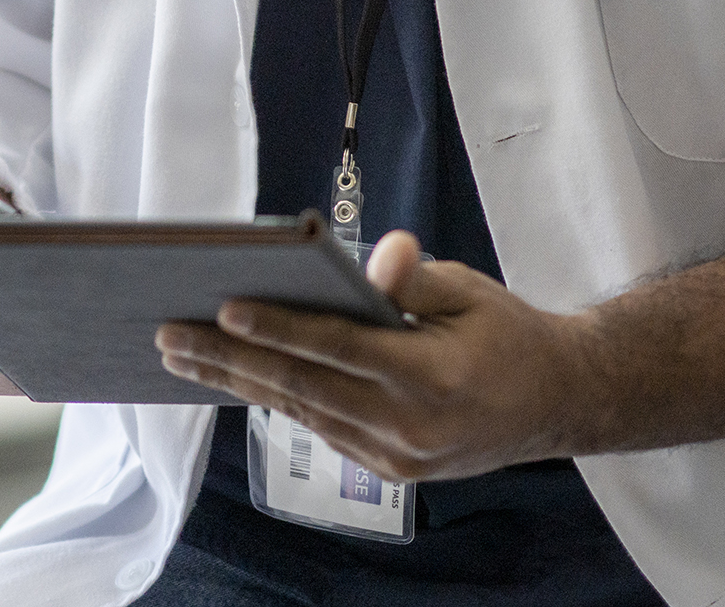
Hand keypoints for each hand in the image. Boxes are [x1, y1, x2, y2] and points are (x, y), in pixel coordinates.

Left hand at [153, 231, 600, 482]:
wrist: (556, 403)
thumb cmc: (507, 334)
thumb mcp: (469, 292)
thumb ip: (413, 278)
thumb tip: (373, 254)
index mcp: (431, 378)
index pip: (337, 348)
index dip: (278, 329)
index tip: (222, 308)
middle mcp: (409, 427)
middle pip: (301, 387)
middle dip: (227, 359)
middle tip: (167, 334)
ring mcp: (397, 456)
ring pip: (301, 412)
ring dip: (236, 381)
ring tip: (180, 353)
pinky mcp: (391, 469)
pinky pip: (319, 428)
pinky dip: (273, 399)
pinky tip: (232, 376)